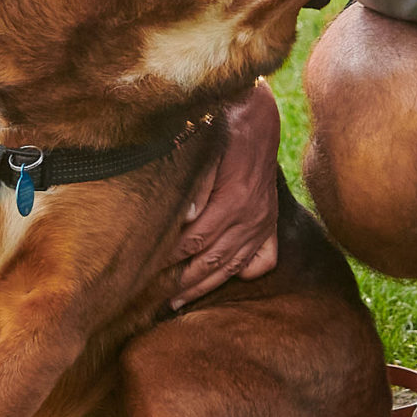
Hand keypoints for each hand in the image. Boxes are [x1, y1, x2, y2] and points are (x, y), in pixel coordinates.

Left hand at [169, 80, 280, 308]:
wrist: (257, 114)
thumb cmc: (223, 127)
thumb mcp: (205, 148)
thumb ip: (196, 184)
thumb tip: (183, 219)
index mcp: (233, 200)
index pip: (195, 241)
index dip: (170, 258)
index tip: (146, 269)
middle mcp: (251, 217)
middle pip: (212, 261)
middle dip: (182, 283)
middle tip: (155, 298)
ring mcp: (263, 223)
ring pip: (233, 266)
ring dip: (205, 286)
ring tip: (178, 302)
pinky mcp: (270, 222)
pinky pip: (262, 261)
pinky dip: (243, 274)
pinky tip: (224, 280)